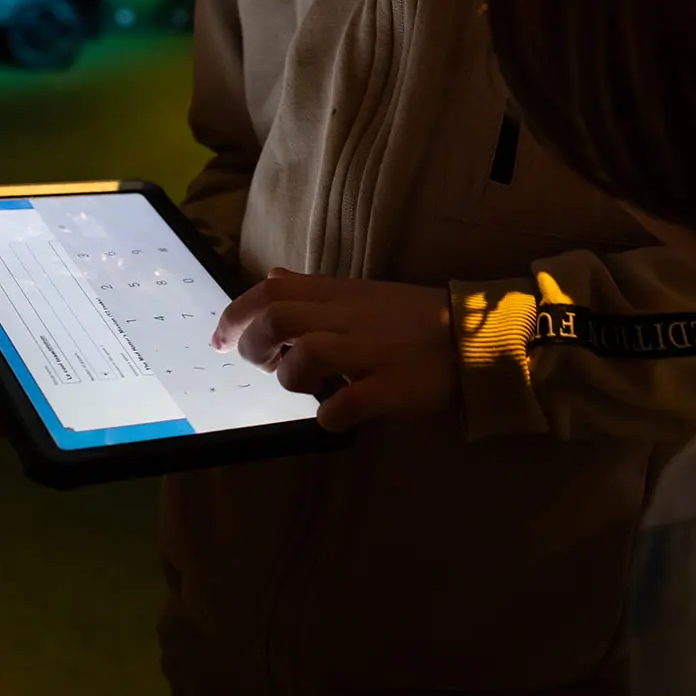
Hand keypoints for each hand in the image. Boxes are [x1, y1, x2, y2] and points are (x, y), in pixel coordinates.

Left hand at [213, 269, 457, 433]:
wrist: (475, 335)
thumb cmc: (412, 319)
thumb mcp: (359, 292)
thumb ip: (313, 289)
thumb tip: (270, 279)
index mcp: (340, 293)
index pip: (271, 291)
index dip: (235, 315)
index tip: (221, 340)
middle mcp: (350, 317)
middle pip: (279, 317)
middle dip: (253, 345)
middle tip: (261, 366)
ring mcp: (373, 351)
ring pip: (308, 354)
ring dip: (290, 377)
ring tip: (303, 388)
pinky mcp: (396, 385)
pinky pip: (351, 401)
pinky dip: (331, 415)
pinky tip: (332, 417)